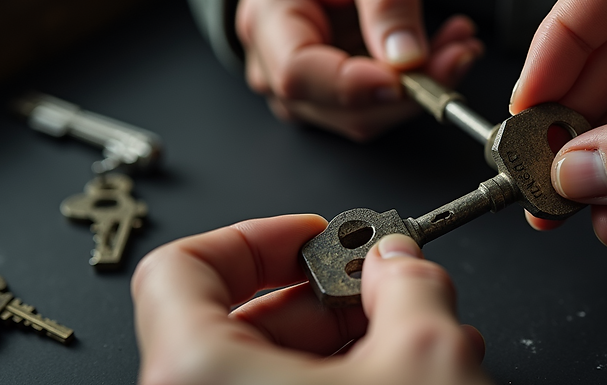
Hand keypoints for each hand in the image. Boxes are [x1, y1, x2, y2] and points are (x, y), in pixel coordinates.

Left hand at [132, 215, 488, 384]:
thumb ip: (410, 284)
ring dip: (352, 340)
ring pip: (275, 364)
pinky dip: (348, 378)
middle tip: (388, 289)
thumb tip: (400, 259)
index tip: (314, 235)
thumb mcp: (424, 357)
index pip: (181, 267)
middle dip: (332, 293)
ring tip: (420, 336)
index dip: (255, 235)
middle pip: (245, 316)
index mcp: (200, 373)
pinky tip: (410, 373)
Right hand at [237, 0, 482, 140]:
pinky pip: (378, 106)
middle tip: (461, 49)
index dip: (356, 85)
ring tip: (458, 42)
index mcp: (266, 17)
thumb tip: (407, 56)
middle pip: (340, 106)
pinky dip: (417, 86)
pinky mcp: (332, 94)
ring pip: (366, 115)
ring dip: (420, 89)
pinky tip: (444, 52)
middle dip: (408, 88)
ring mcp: (303, 86)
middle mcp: (273, 63)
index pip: (300, 74)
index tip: (411, 72)